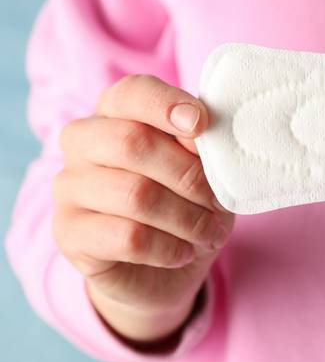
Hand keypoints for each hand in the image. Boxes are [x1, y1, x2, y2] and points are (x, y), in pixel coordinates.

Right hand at [53, 75, 233, 345]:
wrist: (158, 269)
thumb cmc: (184, 203)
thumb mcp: (203, 170)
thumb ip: (199, 146)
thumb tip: (204, 130)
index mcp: (115, 113)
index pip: (132, 92)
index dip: (167, 105)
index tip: (202, 124)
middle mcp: (82, 143)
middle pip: (131, 142)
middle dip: (189, 175)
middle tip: (218, 202)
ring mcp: (69, 188)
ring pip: (136, 195)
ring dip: (187, 218)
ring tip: (209, 233)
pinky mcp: (70, 234)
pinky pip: (129, 237)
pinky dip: (169, 247)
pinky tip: (183, 252)